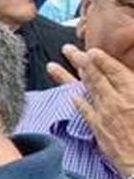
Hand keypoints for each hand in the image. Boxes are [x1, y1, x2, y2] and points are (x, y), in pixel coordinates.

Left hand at [54, 45, 133, 178]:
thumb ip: (133, 87)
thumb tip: (127, 80)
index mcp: (133, 92)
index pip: (114, 71)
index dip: (102, 59)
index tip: (92, 50)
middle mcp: (117, 101)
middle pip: (95, 77)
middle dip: (80, 61)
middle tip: (67, 49)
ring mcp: (105, 115)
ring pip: (85, 90)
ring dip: (67, 76)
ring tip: (53, 66)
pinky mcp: (99, 129)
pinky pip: (84, 111)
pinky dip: (75, 101)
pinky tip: (68, 95)